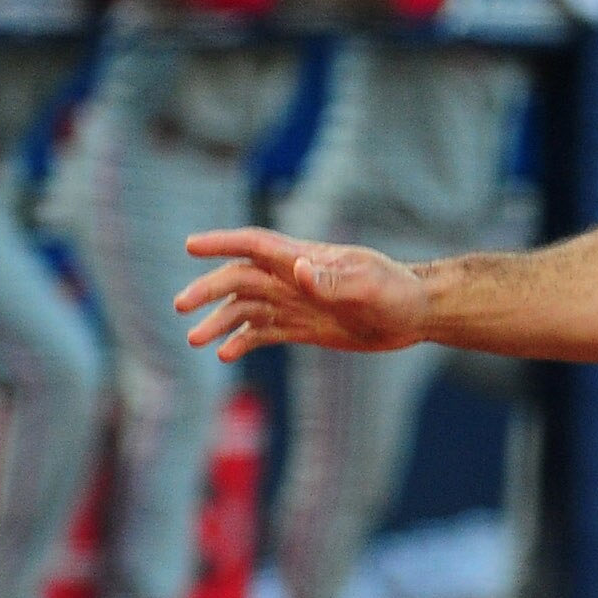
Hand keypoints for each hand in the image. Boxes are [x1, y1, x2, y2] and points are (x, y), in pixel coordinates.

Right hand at [176, 228, 431, 360]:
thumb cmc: (397, 292)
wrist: (415, 315)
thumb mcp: (369, 286)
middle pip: (240, 278)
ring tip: (196, 340)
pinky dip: (242, 341)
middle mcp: (294, 279)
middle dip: (209, 290)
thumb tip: (299, 270)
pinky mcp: (303, 327)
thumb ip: (333, 280)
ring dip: (219, 321)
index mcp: (305, 260)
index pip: (255, 246)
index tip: (191, 246)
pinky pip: (264, 332)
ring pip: (246, 308)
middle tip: (181, 306)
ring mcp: (296, 303)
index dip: (222, 243)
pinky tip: (225, 354)